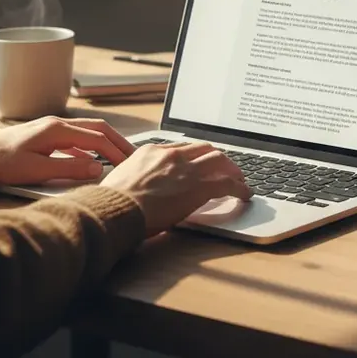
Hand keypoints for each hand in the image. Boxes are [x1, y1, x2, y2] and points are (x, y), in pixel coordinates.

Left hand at [0, 117, 134, 184]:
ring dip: (105, 142)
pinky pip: (75, 137)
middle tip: (134, 155)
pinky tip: (90, 159)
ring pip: (87, 131)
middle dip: (118, 141)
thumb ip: (68, 169)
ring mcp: (50, 128)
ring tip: (118, 156)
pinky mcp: (43, 135)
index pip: (97, 138)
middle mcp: (56, 123)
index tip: (131, 163)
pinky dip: (90, 146)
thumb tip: (98, 168)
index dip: (116, 151)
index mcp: (57, 130)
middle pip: (97, 129)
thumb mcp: (36, 171)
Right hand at [100, 141, 250, 234]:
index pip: (181, 148)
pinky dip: (239, 188)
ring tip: (239, 178)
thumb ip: (134, 178)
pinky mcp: (199, 186)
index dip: (194, 155)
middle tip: (225, 167)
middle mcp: (172, 155)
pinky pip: (227, 183)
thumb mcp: (119, 180)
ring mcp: (187, 169)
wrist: (115, 209)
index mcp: (151, 151)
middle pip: (204, 148)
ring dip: (232, 169)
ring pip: (219, 160)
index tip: (199, 161)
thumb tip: (135, 187)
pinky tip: (245, 194)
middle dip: (217, 157)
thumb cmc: (111, 202)